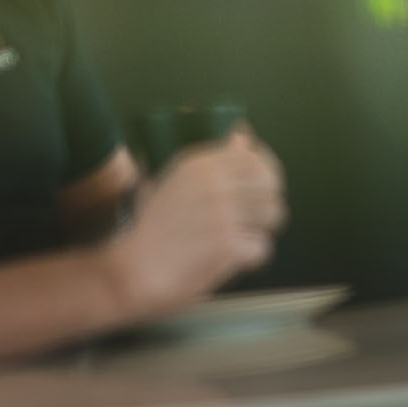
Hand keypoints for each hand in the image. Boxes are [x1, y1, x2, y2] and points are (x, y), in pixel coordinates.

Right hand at [103, 127, 286, 317]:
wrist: (134, 269)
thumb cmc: (153, 228)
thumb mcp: (175, 182)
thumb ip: (212, 161)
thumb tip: (242, 137)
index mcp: (201, 164)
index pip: (254, 158)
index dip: (268, 174)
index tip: (266, 187)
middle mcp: (214, 183)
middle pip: (271, 186)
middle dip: (269, 203)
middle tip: (257, 220)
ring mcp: (222, 214)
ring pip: (273, 215)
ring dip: (262, 229)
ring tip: (242, 239)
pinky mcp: (228, 245)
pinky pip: (262, 247)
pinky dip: (251, 257)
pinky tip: (231, 259)